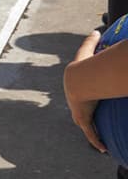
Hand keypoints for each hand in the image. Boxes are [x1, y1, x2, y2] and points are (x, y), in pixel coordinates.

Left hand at [66, 30, 107, 151]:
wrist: (80, 79)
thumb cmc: (85, 66)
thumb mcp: (87, 52)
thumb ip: (91, 41)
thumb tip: (96, 30)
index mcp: (76, 88)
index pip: (77, 93)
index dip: (81, 95)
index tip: (84, 98)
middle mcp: (75, 101)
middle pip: (79, 110)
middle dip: (84, 115)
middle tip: (92, 119)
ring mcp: (78, 112)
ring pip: (85, 125)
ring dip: (91, 132)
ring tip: (99, 140)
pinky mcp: (83, 120)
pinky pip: (91, 134)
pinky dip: (96, 141)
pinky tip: (103, 149)